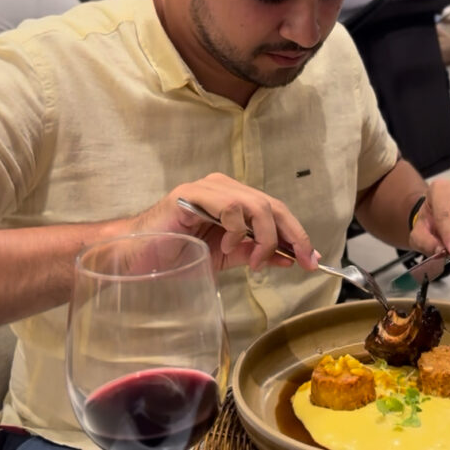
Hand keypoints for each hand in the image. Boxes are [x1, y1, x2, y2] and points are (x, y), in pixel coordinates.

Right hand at [127, 173, 318, 272]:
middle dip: (292, 235)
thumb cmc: (176, 253)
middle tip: (301, 260)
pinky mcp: (191, 194)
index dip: (296, 234)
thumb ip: (253, 253)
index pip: (275, 212)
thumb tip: (288, 258)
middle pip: (272, 205)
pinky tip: (224, 246)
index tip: (312, 260)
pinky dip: (235, 229)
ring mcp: (208, 188)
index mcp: (234, 200)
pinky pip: (230, 206)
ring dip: (263, 237)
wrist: (137, 256)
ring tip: (254, 262)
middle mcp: (225, 188)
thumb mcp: (224, 257)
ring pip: (255, 204)